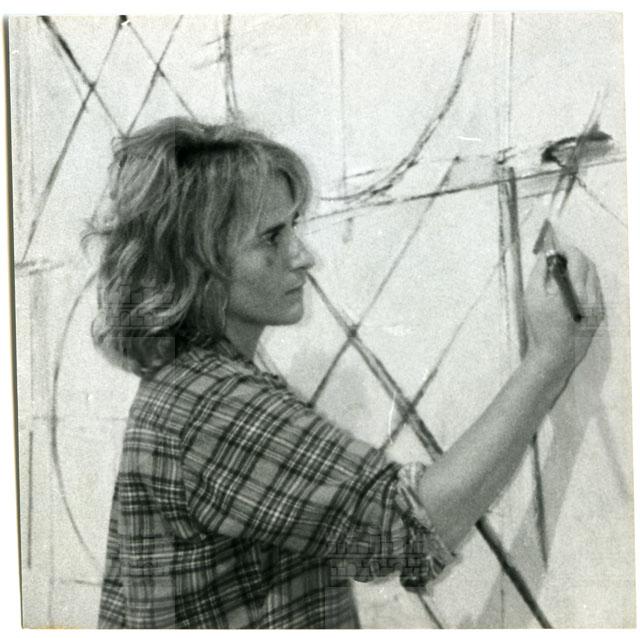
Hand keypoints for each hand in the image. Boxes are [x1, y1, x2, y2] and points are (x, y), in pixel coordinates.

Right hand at [524, 245, 604, 375]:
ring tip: (561, 275)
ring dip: (580, 270)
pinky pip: (595, 290)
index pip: (577, 258)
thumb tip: (545, 256)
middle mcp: (591, 296)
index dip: (566, 250)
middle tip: (557, 260)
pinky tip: (569, 290)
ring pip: (593, 277)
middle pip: (589, 265)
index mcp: (575, 290)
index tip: (554, 250)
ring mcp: (597, 305)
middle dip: (574, 257)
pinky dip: (584, 283)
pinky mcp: (598, 314)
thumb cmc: (539, 327)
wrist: (554, 355)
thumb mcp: (532, 297)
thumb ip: (539, 272)